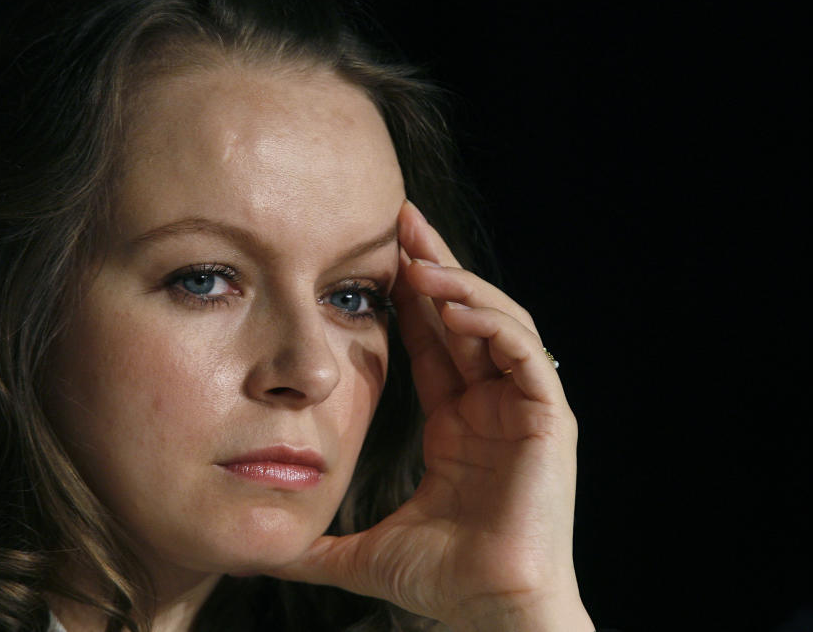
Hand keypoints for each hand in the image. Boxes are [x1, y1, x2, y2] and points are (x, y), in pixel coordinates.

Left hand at [276, 201, 592, 631]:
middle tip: (401, 219)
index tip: (377, 255)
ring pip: (499, 323)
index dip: (408, 300)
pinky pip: (524, 353)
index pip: (434, 344)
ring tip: (418, 256)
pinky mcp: (550, 417)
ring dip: (461, 285)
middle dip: (435, 266)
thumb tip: (262, 552)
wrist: (490, 611)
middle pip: (465, 317)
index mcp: (458, 426)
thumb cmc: (443, 584)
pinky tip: (452, 305)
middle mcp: (493, 407)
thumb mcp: (365, 549)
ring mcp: (524, 408)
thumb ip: (317, 545)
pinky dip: (491, 323)